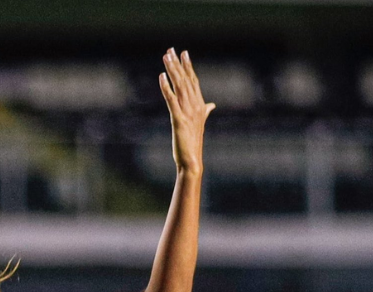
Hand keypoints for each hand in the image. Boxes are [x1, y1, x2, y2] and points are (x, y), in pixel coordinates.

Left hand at [159, 48, 214, 173]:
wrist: (192, 160)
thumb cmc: (193, 143)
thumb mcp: (199, 124)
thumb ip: (205, 112)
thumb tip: (211, 105)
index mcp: (199, 105)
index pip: (193, 81)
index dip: (188, 66)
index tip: (184, 53)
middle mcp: (195, 105)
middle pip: (185, 80)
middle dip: (178, 64)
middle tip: (171, 49)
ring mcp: (187, 112)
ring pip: (179, 86)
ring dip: (172, 71)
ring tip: (166, 57)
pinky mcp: (179, 120)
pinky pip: (171, 101)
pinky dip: (166, 88)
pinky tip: (161, 78)